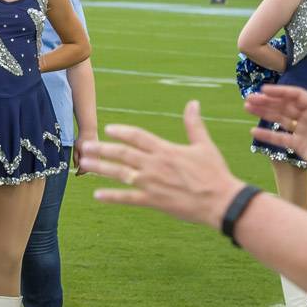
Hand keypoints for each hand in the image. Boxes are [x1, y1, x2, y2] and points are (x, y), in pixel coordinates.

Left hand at [73, 122, 96, 175]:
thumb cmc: (81, 140)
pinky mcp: (100, 155)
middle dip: (84, 171)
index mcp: (87, 159)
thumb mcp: (76, 149)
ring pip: (94, 167)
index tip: (76, 174)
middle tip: (78, 173)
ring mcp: (98, 157)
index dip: (79, 173)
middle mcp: (94, 160)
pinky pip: (96, 162)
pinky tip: (88, 162)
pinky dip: (92, 164)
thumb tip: (76, 167)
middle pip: (89, 170)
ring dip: (89, 168)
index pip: (83, 170)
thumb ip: (75, 159)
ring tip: (83, 167)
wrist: (90, 131)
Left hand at [80, 101, 243, 228]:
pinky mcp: (153, 201)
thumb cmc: (215, 173)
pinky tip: (97, 195)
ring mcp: (152, 183)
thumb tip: (193, 102)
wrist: (223, 203)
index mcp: (165, 149)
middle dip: (102, 149)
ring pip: (120, 174)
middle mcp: (154, 164)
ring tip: (84, 165)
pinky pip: (128, 198)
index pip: (137, 136)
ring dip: (100, 169)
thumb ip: (194, 124)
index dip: (121, 131)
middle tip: (85, 146)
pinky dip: (112, 197)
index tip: (108, 129)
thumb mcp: (204, 145)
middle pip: (122, 153)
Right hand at [246, 82, 306, 181]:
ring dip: (264, 113)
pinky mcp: (298, 145)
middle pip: (284, 106)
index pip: (295, 96)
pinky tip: (254, 131)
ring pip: (279, 119)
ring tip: (247, 108)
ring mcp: (302, 131)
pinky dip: (267, 135)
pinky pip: (280, 138)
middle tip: (249, 98)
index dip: (280, 92)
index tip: (264, 90)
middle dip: (266, 102)